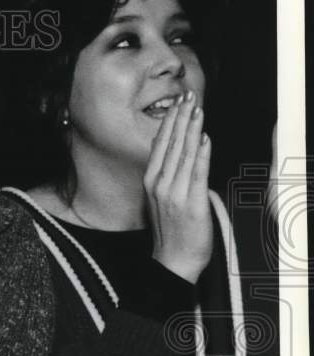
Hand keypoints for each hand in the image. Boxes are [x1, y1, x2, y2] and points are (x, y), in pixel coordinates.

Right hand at [143, 90, 212, 283]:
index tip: (177, 102)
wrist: (173, 260)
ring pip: (184, 153)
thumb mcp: (161, 198)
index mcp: (151, 181)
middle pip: (171, 143)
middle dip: (180, 117)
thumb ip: (168, 174)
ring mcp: (174, 192)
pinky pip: (197, 173)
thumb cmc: (170, 231)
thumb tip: (179, 149)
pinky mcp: (192, 202)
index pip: (160, 144)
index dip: (169, 121)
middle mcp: (159, 184)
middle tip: (187, 95)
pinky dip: (201, 154)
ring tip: (196, 109)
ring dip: (191, 128)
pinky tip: (204, 138)